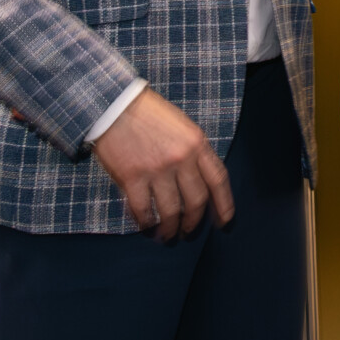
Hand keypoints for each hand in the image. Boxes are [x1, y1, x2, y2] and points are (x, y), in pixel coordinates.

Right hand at [92, 86, 234, 240]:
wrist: (114, 104)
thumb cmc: (149, 114)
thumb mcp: (182, 125)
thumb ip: (193, 151)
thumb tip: (199, 180)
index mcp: (197, 143)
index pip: (218, 180)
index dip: (224, 205)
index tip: (224, 222)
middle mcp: (181, 158)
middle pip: (196, 201)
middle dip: (193, 222)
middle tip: (187, 232)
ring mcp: (157, 169)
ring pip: (171, 211)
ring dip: (171, 229)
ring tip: (167, 236)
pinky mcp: (133, 178)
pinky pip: (144, 210)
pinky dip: (146, 223)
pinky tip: (147, 227)